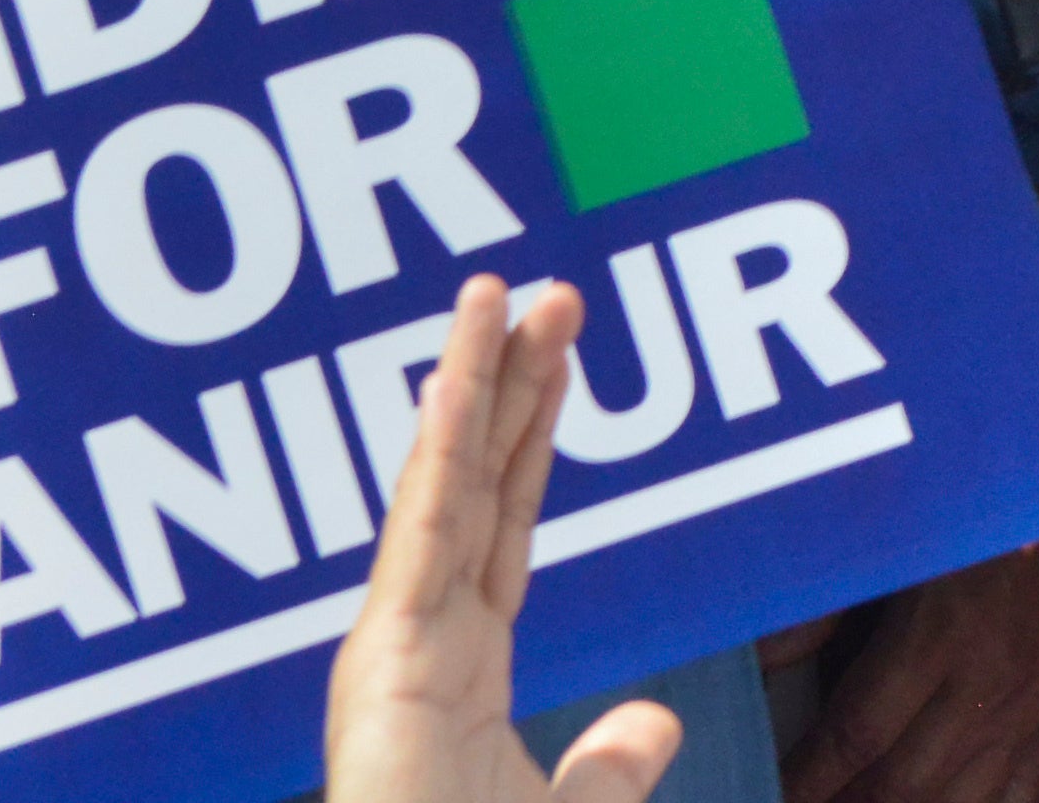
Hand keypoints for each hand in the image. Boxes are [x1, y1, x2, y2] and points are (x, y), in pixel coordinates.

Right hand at [321, 276, 684, 802]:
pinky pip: (416, 544)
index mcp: (458, 667)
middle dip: (504, 383)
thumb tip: (654, 718)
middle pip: (473, 484)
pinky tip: (449, 387)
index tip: (553, 352)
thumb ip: (608, 768)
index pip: (503, 520)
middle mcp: (419, 643)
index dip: (528, 434)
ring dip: (465, 385)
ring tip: (494, 289)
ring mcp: (394, 651)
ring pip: (438, 491)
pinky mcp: (385, 668)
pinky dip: (433, 462)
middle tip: (543, 284)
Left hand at [784, 517, 1038, 802]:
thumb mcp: (902, 539)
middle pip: (899, 786)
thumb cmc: (987, 508)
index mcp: (940, 636)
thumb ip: (826, 605)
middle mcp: (988, 685)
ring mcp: (1031, 709)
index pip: (855, 736)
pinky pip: (1019, 796)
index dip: (805, 778)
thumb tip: (762, 660)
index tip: (770, 791)